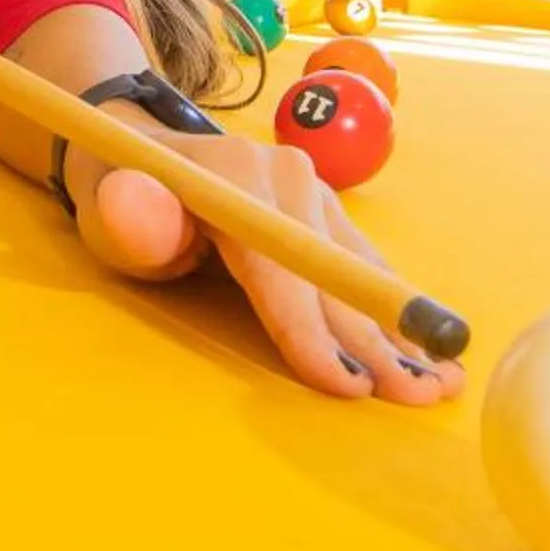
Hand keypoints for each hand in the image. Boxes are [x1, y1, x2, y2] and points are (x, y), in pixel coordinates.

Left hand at [74, 127, 463, 407]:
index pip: (280, 266)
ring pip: (359, 270)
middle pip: (333, 273)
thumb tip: (141, 210)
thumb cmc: (118, 196)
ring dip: (399, 329)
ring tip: (443, 380)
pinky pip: (362, 261)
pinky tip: (426, 344)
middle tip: (418, 397)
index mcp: (235, 175)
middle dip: (376, 341)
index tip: (346, 385)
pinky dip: (391, 305)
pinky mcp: (323, 207)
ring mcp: (311, 189)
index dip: (312, 329)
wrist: (135, 152)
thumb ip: (126, 217)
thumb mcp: (106, 210)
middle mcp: (285, 174)